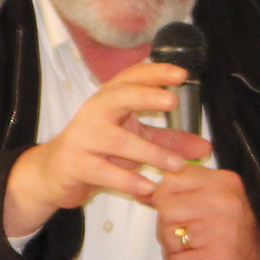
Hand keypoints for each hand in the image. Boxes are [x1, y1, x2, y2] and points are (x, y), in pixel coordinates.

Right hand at [3, 61, 209, 235]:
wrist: (53, 172)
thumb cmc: (98, 150)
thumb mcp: (135, 140)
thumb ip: (169, 141)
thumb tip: (205, 148)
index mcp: (110, 100)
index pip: (131, 78)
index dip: (155, 73)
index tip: (182, 74)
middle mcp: (94, 112)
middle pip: (118, 96)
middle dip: (145, 96)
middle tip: (173, 101)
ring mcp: (82, 138)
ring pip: (117, 140)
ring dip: (150, 152)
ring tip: (176, 165)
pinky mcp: (75, 164)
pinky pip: (103, 171)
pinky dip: (127, 179)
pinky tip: (147, 186)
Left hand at [153, 159, 259, 259]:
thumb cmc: (232, 235)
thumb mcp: (213, 202)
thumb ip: (181, 193)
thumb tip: (143, 192)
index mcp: (223, 183)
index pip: (171, 180)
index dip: (165, 199)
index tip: (178, 213)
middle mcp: (224, 202)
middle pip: (165, 209)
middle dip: (168, 228)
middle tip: (188, 238)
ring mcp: (221, 231)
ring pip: (167, 236)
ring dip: (173, 251)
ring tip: (194, 253)